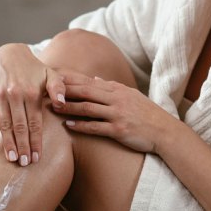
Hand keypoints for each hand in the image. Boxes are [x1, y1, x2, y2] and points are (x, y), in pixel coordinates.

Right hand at [0, 43, 67, 164]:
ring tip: (12, 158)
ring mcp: (0, 96)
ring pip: (5, 124)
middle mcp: (15, 95)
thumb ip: (58, 88)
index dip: (36, 142)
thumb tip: (62, 103)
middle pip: (20, 127)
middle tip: (25, 163)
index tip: (38, 157)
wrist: (8, 54)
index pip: (35, 123)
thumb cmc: (34, 69)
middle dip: (22, 147)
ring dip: (8, 143)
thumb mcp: (50, 74)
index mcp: (32, 93)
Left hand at [57, 72, 173, 153]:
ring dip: (69, 107)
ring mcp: (118, 114)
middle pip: (85, 91)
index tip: (52, 78)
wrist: (165, 132)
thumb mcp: (132, 96)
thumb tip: (96, 79)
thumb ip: (113, 88)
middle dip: (64, 90)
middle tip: (45, 90)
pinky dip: (80, 125)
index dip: (70, 80)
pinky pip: (96, 127)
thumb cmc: (147, 115)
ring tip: (53, 107)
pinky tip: (68, 125)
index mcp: (118, 89)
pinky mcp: (119, 129)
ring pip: (88, 108)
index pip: (89, 81)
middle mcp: (117, 99)